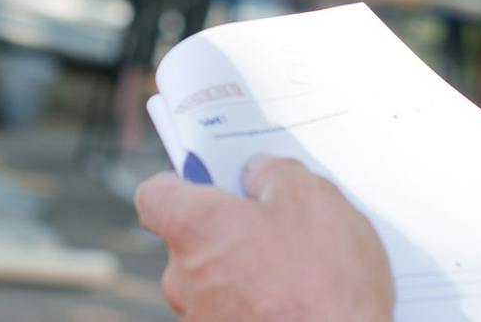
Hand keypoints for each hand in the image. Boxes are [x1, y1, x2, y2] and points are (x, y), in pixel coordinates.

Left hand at [135, 155, 393, 320]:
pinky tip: (304, 302)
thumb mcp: (313, 199)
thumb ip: (275, 173)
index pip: (155, 195)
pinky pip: (236, 313)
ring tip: (305, 270)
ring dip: (249, 272)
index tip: (214, 178)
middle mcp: (183, 278)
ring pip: (217, 281)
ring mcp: (201, 321)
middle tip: (280, 222)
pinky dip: (261, 305)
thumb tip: (257, 175)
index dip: (182, 181)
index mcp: (193, 228)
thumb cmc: (324, 283)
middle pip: (193, 239)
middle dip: (231, 229)